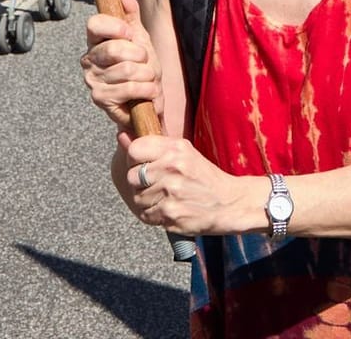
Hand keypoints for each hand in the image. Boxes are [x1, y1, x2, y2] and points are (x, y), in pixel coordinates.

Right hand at [82, 0, 162, 129]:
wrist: (147, 97)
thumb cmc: (139, 64)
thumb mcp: (138, 34)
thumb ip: (129, 10)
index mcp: (96, 40)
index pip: (94, 24)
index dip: (116, 27)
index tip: (131, 34)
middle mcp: (88, 59)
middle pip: (116, 49)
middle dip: (141, 56)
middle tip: (145, 62)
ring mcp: (92, 80)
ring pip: (127, 70)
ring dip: (148, 75)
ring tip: (148, 80)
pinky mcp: (100, 99)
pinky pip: (129, 88)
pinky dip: (147, 90)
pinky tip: (148, 93)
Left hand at [118, 132, 250, 236]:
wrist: (229, 203)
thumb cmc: (203, 176)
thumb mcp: (183, 152)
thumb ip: (152, 145)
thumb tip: (121, 135)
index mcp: (176, 149)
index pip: (134, 150)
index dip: (136, 158)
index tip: (145, 163)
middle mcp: (173, 168)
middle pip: (132, 176)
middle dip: (140, 182)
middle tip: (157, 183)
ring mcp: (171, 193)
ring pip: (137, 197)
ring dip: (147, 200)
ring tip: (165, 196)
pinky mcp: (170, 214)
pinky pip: (146, 214)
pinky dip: (154, 214)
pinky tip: (169, 208)